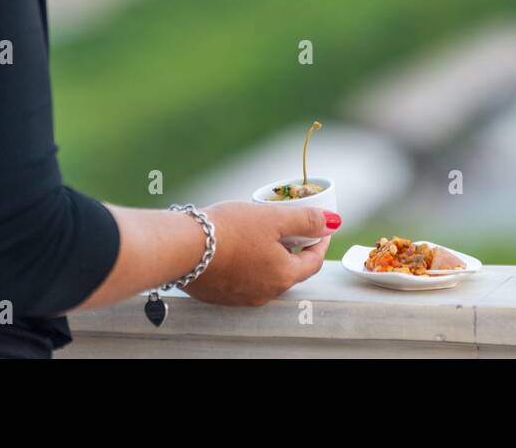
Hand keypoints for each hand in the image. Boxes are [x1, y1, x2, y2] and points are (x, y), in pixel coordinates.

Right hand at [183, 201, 335, 305]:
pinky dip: (249, 263)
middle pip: (290, 269)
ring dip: (271, 255)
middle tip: (290, 225)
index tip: (320, 227)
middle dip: (294, 246)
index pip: (314, 261)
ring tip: (262, 231)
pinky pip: (244, 278)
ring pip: (266, 274)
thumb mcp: (273, 218)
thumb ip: (306, 220)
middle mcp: (265, 293)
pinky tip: (238, 245)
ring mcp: (242, 297)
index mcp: (283, 276)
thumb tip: (333, 222)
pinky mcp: (221, 295)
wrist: (182, 248)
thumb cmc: (229, 231)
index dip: (320, 241)